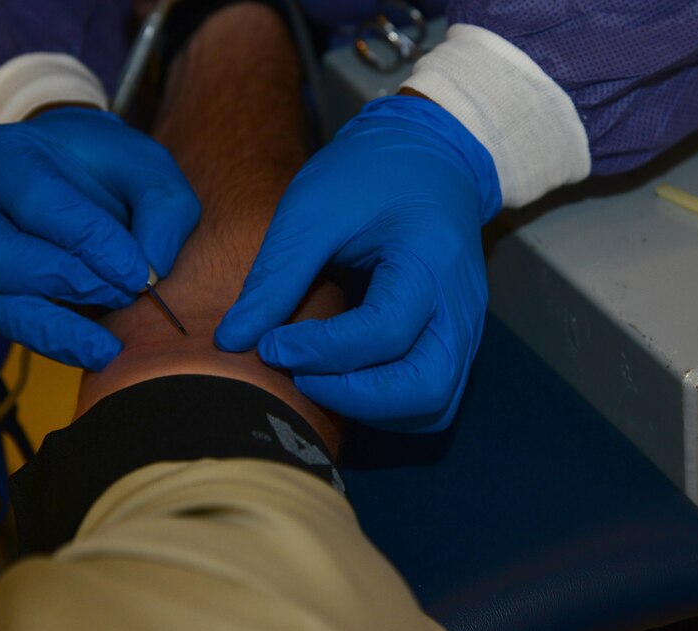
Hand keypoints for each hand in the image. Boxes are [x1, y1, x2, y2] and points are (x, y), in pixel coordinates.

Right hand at [0, 108, 199, 368]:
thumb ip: (161, 208)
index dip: (95, 246)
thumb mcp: (145, 166)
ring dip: (58, 328)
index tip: (140, 276)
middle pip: (1, 258)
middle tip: (126, 295)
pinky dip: (51, 341)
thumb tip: (151, 272)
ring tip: (108, 345)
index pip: (42, 204)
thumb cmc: (105, 167)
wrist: (62, 168)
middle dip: (73, 284)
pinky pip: (4, 324)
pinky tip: (91, 352)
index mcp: (4, 155)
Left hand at [215, 95, 500, 431]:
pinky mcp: (456, 340)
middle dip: (353, 397)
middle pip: (424, 390)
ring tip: (317, 378)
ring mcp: (466, 328)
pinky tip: (343, 377)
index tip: (269, 344)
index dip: (320, 351)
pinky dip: (387, 404)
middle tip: (298, 375)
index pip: (383, 333)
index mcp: (430, 261)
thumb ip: (275, 278)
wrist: (429, 154)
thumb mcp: (313, 209)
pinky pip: (432, 397)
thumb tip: (231, 341)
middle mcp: (461, 306)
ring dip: (372, 408)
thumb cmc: (368, 174)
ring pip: (433, 405)